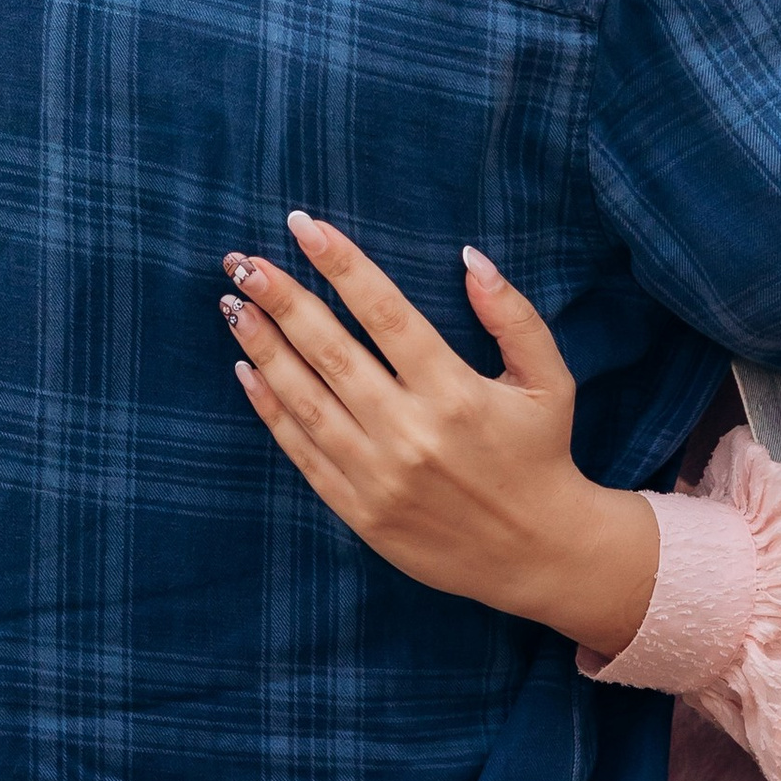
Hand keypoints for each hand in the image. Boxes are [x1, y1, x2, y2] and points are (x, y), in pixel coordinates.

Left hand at [221, 215, 658, 660]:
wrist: (539, 555)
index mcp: (455, 391)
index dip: (340, 264)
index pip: (384, 311)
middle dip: (282, 299)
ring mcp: (379, 476)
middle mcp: (411, 432)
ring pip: (306, 400)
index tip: (302, 226)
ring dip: (264, 348)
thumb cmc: (542, 453)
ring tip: (233, 306)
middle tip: (243, 262)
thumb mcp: (548, 378)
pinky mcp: (361, 512)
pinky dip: (270, 411)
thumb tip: (469, 257)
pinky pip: (303, 454)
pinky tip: (247, 371)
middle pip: (331, 351)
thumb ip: (512, 315)